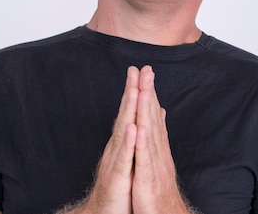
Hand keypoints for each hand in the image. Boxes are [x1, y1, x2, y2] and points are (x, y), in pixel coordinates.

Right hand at [76, 67, 138, 213]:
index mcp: (122, 145)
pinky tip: (132, 128)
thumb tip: (141, 121)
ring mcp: (115, 162)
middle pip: (124, 116)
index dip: (135, 92)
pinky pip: (123, 159)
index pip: (129, 114)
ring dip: (128, 110)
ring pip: (122, 132)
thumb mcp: (129, 161)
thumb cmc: (118, 189)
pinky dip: (128, 143)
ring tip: (134, 89)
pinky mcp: (117, 179)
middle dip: (131, 92)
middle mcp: (116, 149)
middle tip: (136, 69)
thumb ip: (133, 140)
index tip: (142, 71)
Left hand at [131, 66, 190, 213]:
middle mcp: (157, 153)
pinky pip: (143, 161)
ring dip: (147, 111)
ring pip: (149, 135)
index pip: (152, 116)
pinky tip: (138, 127)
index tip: (145, 71)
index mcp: (156, 149)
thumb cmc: (158, 194)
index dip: (149, 93)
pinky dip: (141, 144)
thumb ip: (157, 140)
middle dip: (148, 93)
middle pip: (152, 119)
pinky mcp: (147, 182)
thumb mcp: (156, 164)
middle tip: (146, 69)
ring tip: (144, 89)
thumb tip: (158, 118)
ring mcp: (153, 166)